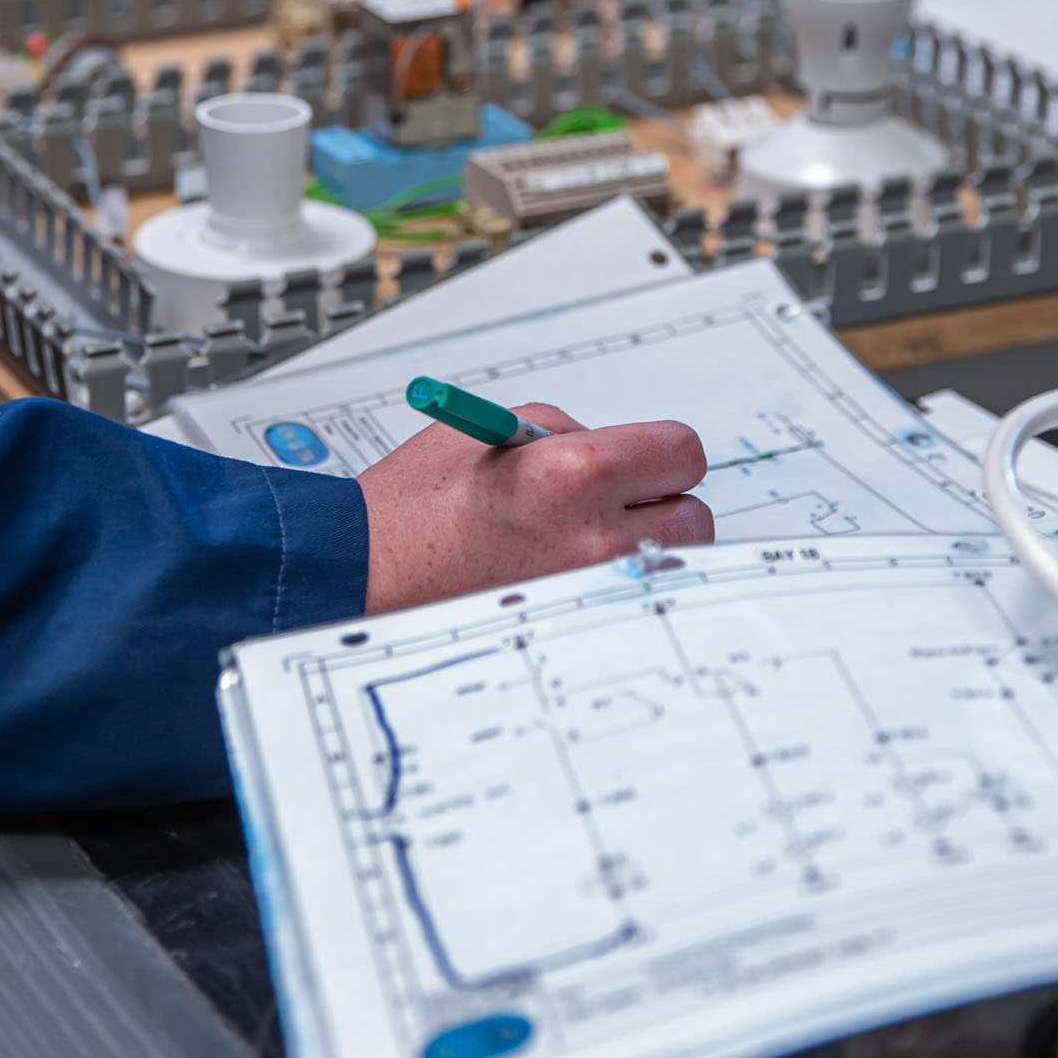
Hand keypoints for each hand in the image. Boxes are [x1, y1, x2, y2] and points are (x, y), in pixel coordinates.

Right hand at [358, 405, 712, 614]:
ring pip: (670, 566)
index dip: (660, 454)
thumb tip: (616, 451)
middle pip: (694, 516)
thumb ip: (569, 432)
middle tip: (611, 504)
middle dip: (659, 504)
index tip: (641, 461)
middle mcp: (597, 536)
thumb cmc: (412, 506)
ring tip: (584, 541)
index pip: (683, 453)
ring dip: (644, 549)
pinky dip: (614, 585)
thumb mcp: (495, 433)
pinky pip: (629, 598)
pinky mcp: (574, 625)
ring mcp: (589, 590)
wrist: (363, 574)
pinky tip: (568, 573)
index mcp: (578, 470)